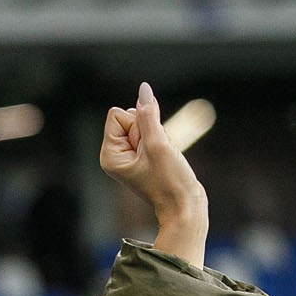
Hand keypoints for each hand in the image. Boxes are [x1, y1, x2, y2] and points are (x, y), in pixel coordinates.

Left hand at [100, 82, 209, 266]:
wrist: (185, 205)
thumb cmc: (171, 181)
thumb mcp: (158, 143)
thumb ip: (148, 114)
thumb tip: (143, 89)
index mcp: (109, 154)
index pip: (119, 114)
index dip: (138, 126)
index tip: (147, 150)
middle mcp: (115, 154)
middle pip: (131, 116)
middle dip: (150, 130)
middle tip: (158, 156)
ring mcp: (129, 155)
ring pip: (145, 122)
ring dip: (159, 135)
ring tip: (164, 158)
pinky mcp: (143, 155)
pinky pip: (153, 132)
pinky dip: (163, 140)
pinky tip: (166, 158)